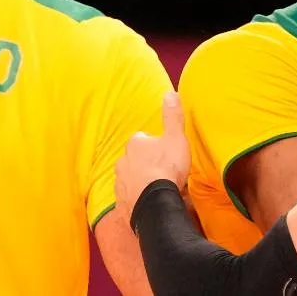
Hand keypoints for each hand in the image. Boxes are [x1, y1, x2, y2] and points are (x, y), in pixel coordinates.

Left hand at [114, 92, 190, 227]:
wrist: (153, 203)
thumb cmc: (166, 168)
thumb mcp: (175, 137)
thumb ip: (172, 116)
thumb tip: (170, 93)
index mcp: (135, 144)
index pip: (142, 139)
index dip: (153, 144)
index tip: (163, 150)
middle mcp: (123, 161)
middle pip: (133, 159)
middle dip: (144, 163)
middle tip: (162, 169)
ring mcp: (120, 183)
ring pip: (130, 178)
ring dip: (140, 180)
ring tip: (156, 187)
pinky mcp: (121, 202)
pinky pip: (129, 197)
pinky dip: (137, 198)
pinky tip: (149, 201)